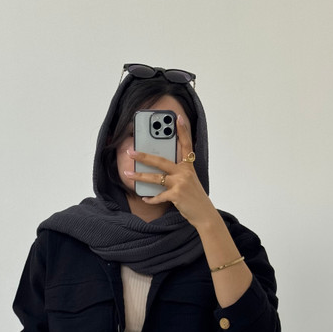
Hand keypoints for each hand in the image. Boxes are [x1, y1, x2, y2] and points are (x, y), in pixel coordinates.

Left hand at [124, 114, 218, 229]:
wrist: (204, 213)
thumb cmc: (194, 196)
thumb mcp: (189, 180)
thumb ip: (177, 172)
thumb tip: (158, 169)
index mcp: (188, 166)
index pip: (186, 144)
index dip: (182, 131)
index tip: (177, 118)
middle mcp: (185, 172)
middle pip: (161, 161)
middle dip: (143, 156)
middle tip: (130, 152)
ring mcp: (180, 183)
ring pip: (155, 178)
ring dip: (139, 176)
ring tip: (128, 173)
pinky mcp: (176, 195)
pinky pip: (158, 196)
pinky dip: (150, 199)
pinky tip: (145, 198)